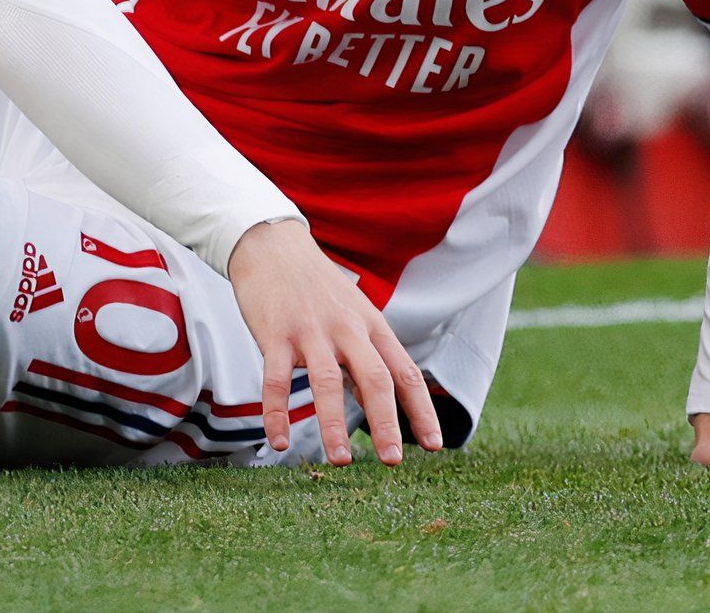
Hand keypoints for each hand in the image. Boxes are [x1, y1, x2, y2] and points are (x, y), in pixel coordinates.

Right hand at [227, 219, 442, 466]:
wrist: (274, 247)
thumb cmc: (318, 290)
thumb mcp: (354, 316)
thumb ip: (366, 357)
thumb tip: (381, 405)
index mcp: (373, 328)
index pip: (405, 374)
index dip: (422, 410)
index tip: (435, 445)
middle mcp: (348, 330)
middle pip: (375, 379)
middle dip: (387, 423)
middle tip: (393, 461)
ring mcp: (311, 332)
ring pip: (327, 383)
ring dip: (334, 425)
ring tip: (341, 462)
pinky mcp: (275, 334)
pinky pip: (277, 381)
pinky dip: (278, 414)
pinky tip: (279, 442)